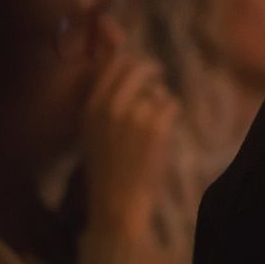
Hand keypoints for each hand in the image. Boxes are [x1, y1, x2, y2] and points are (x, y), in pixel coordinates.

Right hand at [81, 49, 177, 236]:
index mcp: (91, 107)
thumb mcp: (93, 131)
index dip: (131, 61)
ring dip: (161, 103)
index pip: (113, 64)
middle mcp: (110, 106)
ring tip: (153, 127)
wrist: (117, 202)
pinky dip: (172, 116)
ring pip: (158, 91)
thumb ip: (105, 100)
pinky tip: (163, 134)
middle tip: (159, 76)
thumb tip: (126, 67)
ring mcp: (134, 115)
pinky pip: (172, 105)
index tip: (141, 66)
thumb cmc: (108, 169)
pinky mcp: (157, 126)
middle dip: (152, 71)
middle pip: (139, 68)